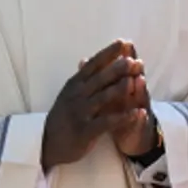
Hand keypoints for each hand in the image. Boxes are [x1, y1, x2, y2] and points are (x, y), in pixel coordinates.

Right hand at [43, 41, 153, 170]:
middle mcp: (76, 96)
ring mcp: (80, 113)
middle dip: (117, 68)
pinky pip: (107, 122)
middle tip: (133, 59)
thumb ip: (81, 78)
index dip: (107, 53)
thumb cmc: (63, 117)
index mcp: (74, 85)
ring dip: (120, 88)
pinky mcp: (85, 131)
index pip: (92, 65)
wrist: (48, 145)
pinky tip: (138, 112)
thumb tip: (86, 58)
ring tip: (137, 79)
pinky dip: (123, 117)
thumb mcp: (68, 95)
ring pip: (102, 98)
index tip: (123, 42)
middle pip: (99, 79)